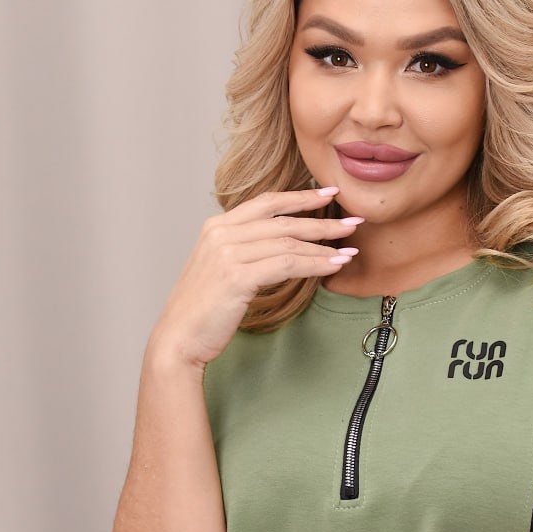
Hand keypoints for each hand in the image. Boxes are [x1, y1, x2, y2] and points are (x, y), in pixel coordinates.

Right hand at [149, 187, 362, 368]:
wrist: (179, 339)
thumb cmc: (203, 311)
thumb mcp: (221, 270)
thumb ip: (244, 251)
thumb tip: (281, 246)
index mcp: (216, 226)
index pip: (266, 202)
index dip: (300, 196)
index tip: (329, 193)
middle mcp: (220, 234)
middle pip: (282, 220)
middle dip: (322, 220)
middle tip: (353, 222)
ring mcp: (227, 253)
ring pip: (288, 242)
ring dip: (324, 246)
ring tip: (350, 250)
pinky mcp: (237, 276)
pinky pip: (287, 264)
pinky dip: (315, 264)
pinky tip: (333, 266)